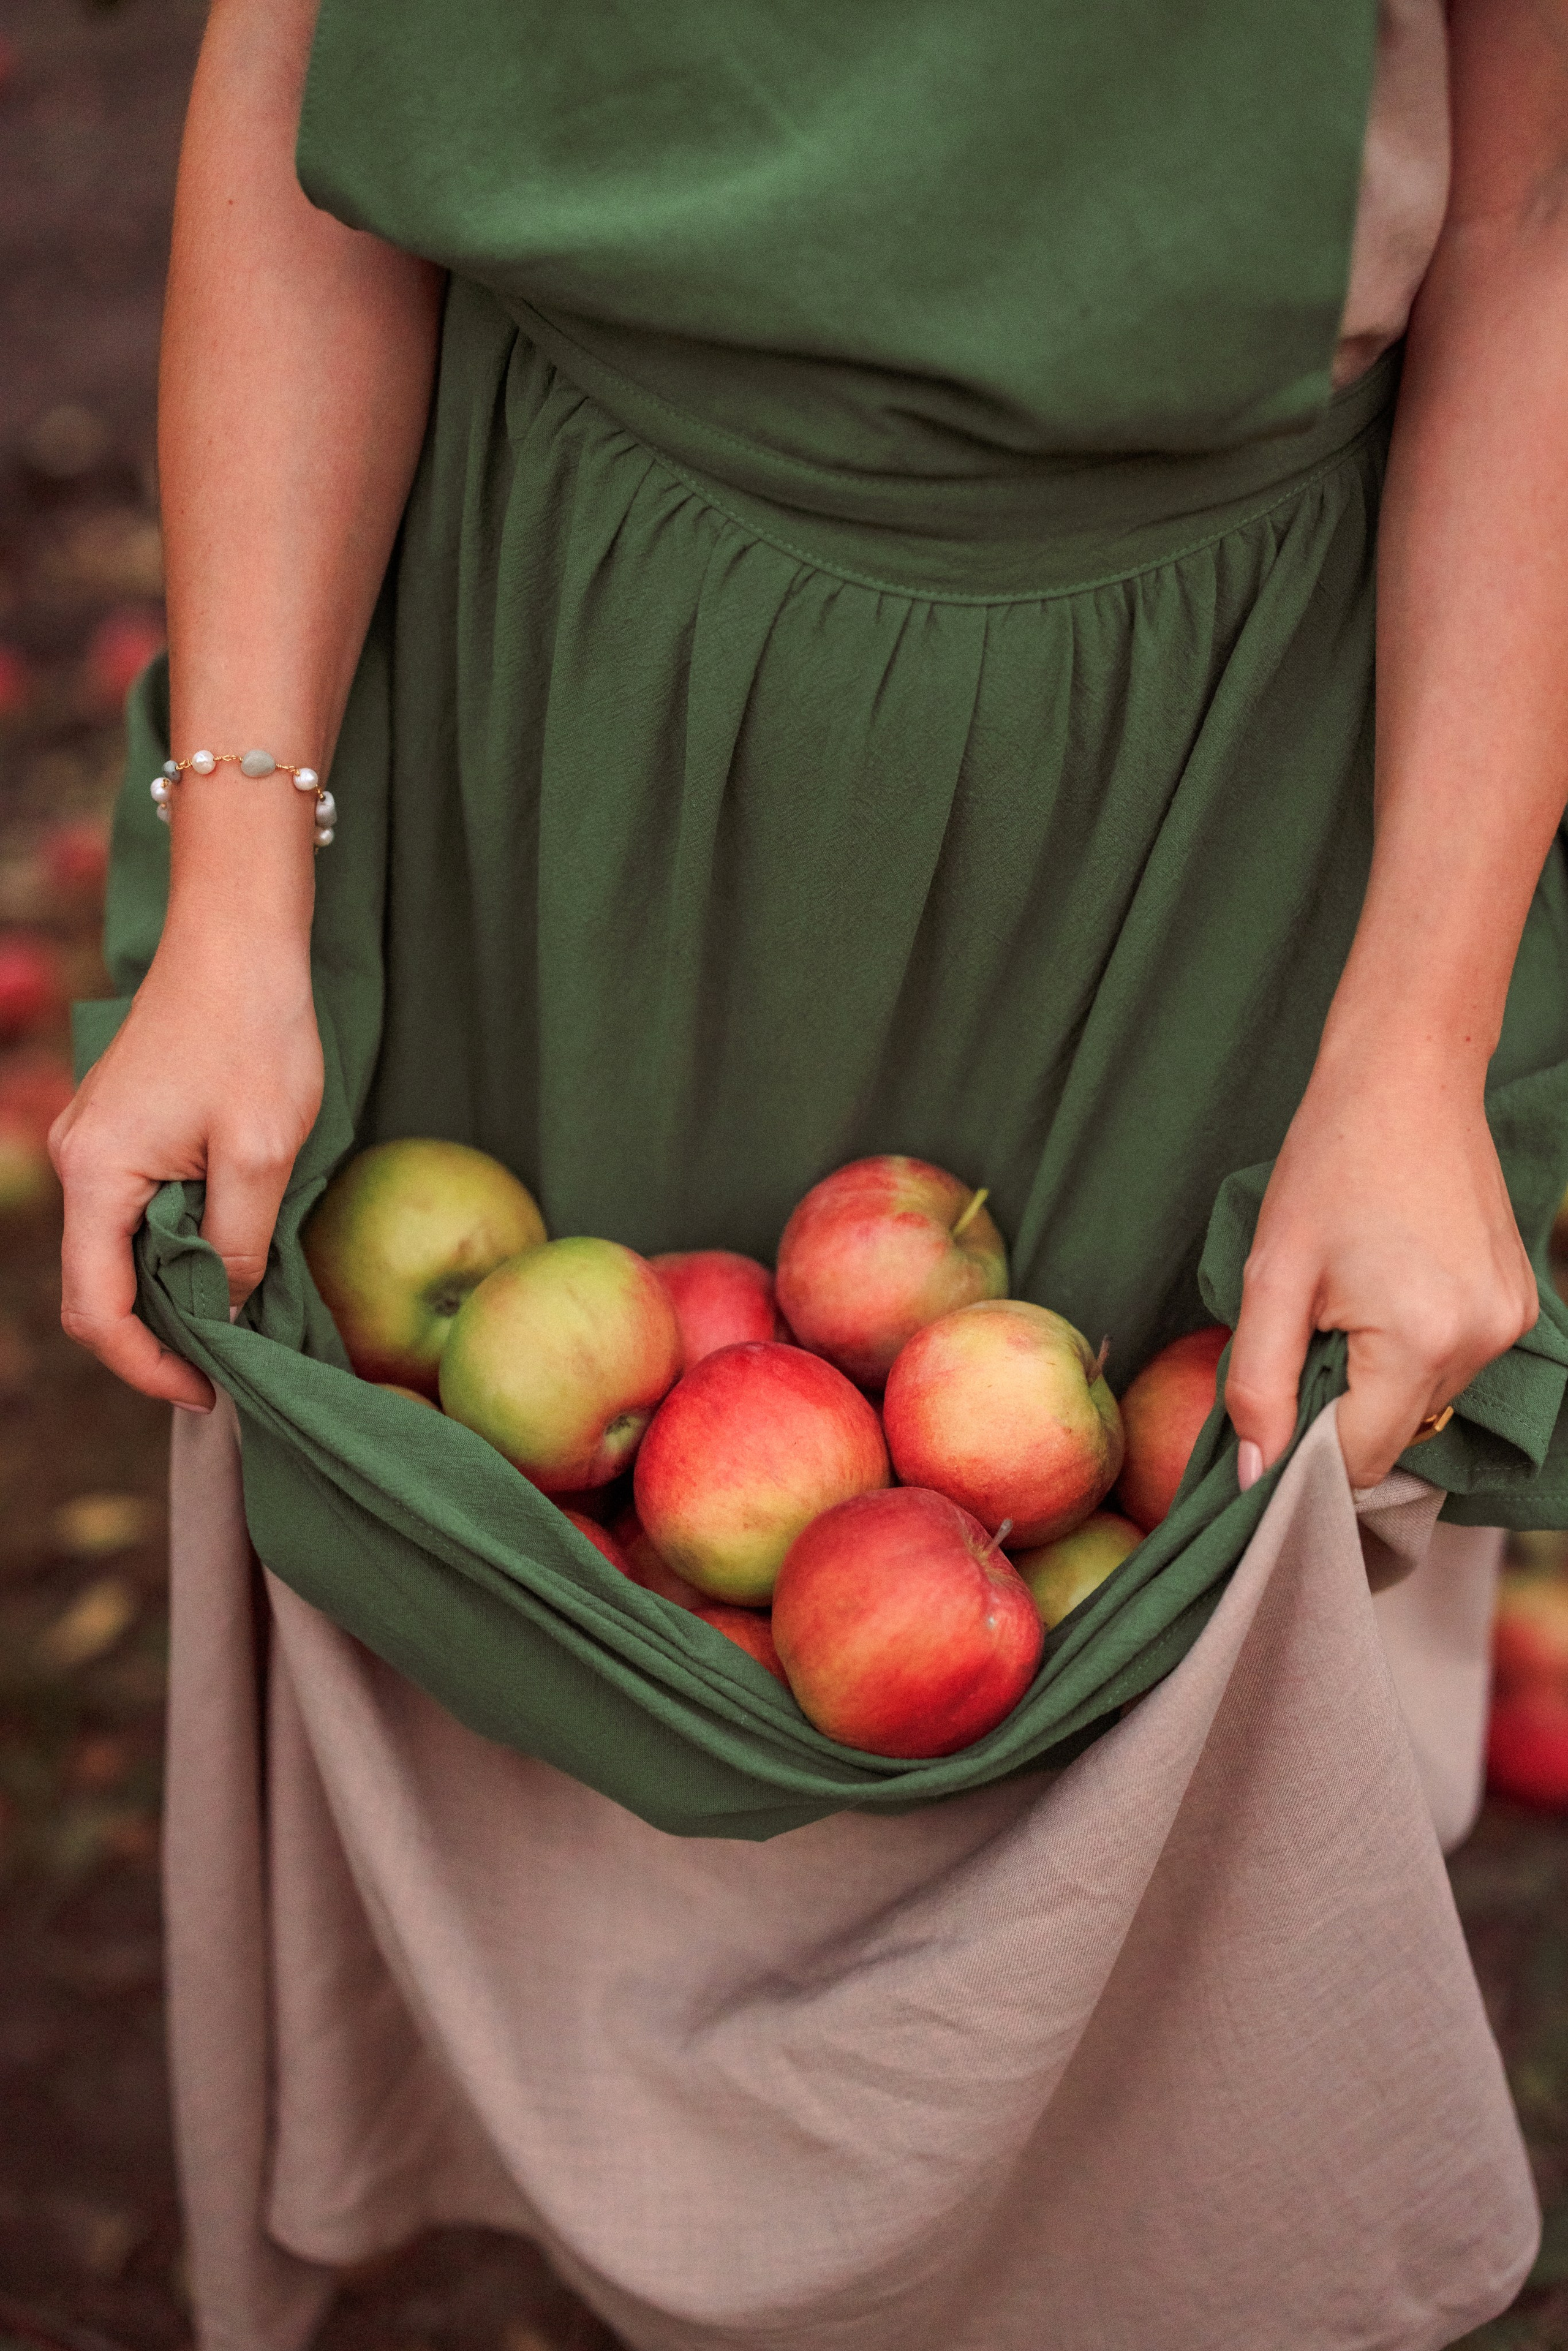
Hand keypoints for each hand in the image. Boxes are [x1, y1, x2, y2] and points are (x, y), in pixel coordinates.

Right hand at [50, 927, 323, 1409]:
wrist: (240, 940)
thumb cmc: (253, 1033)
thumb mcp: (261, 1153)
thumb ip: (237, 1245)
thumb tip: (227, 1314)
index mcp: (95, 1174)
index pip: (96, 1308)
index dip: (147, 1365)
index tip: (209, 1393)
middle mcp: (78, 1163)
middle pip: (101, 1287)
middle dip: (162, 1336)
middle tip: (233, 1368)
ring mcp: (96, 1145)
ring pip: (121, 1252)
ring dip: (173, 1292)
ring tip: (239, 1321)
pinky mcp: (124, 1130)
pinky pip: (137, 1214)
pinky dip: (176, 1249)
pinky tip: (228, 1259)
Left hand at [1225, 1043, 1538, 1490]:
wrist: (1405, 1082)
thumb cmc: (1330, 1166)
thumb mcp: (1271, 1277)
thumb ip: (1258, 1386)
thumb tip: (1255, 1477)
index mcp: (1420, 1341)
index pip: (1360, 1458)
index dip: (1306, 1449)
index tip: (1276, 1403)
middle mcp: (1481, 1342)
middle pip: (1396, 1432)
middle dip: (1340, 1404)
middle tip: (1310, 1326)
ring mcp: (1510, 1323)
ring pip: (1425, 1399)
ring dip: (1377, 1373)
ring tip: (1353, 1293)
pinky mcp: (1519, 1303)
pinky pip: (1454, 1360)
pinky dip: (1413, 1345)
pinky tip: (1391, 1282)